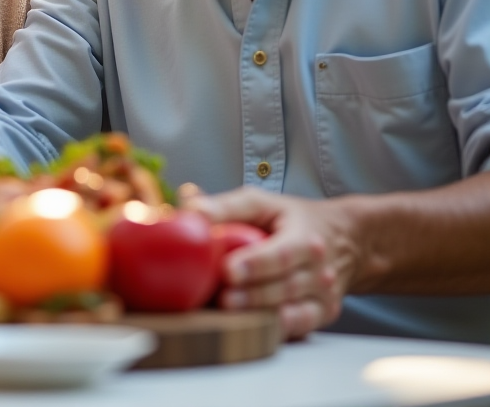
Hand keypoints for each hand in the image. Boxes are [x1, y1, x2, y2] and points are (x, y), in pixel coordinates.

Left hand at [188, 187, 358, 339]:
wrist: (343, 239)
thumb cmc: (292, 219)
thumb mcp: (264, 203)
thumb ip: (228, 206)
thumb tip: (190, 206)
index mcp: (305, 239)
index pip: (280, 254)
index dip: (254, 264)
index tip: (228, 270)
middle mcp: (318, 270)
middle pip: (284, 286)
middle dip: (251, 295)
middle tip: (221, 298)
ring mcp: (322, 295)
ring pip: (291, 310)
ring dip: (259, 313)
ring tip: (226, 312)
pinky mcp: (322, 314)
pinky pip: (300, 327)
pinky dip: (277, 330)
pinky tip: (253, 329)